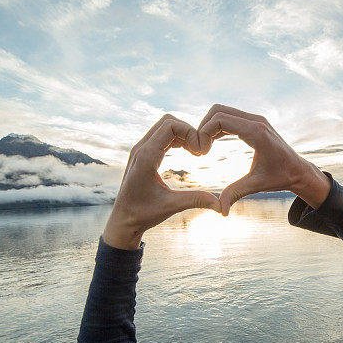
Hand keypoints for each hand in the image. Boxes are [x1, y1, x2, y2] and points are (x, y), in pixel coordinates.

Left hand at [102, 114, 219, 249]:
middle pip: (168, 121)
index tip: (201, 152)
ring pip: (164, 127)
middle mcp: (140, 149)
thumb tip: (220, 205)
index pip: (170, 126)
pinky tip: (188, 153)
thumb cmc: (143, 214)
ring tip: (196, 153)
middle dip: (188, 131)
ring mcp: (140, 150)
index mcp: (146, 157)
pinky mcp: (142, 154)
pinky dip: (176, 139)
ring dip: (183, 134)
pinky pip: (161, 136)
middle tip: (201, 151)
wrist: (122, 220)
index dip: (191, 133)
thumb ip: (196, 201)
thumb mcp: (171, 206)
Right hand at [198, 104, 331, 215]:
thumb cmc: (281, 177)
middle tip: (200, 150)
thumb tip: (221, 211)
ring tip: (204, 149)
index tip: (201, 153)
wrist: (298, 171)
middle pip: (218, 111)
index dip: (204, 133)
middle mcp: (256, 121)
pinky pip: (229, 117)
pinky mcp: (254, 122)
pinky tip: (212, 145)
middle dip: (203, 128)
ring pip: (222, 111)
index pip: (220, 120)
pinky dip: (217, 127)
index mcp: (256, 132)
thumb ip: (236, 193)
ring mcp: (255, 119)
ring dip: (209, 127)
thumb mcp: (257, 186)